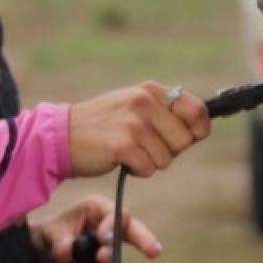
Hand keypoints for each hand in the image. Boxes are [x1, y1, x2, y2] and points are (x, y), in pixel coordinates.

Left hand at [31, 194, 163, 262]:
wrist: (37, 258)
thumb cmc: (45, 236)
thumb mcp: (49, 235)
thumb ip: (60, 243)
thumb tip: (66, 252)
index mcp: (95, 208)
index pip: (115, 214)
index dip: (112, 226)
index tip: (103, 239)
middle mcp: (105, 224)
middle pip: (131, 228)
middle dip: (143, 239)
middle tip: (154, 252)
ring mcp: (106, 245)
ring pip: (120, 250)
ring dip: (111, 258)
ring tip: (99, 262)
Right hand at [67, 82, 210, 177]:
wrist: (61, 136)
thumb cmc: (104, 126)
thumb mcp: (135, 106)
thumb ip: (165, 112)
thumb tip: (201, 127)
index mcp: (152, 91)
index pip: (198, 110)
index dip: (198, 130)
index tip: (187, 139)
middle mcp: (145, 102)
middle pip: (185, 140)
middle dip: (170, 151)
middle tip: (146, 147)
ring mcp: (133, 123)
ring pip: (167, 158)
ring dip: (151, 162)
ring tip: (130, 152)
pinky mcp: (122, 145)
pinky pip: (149, 168)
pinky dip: (138, 171)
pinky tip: (122, 160)